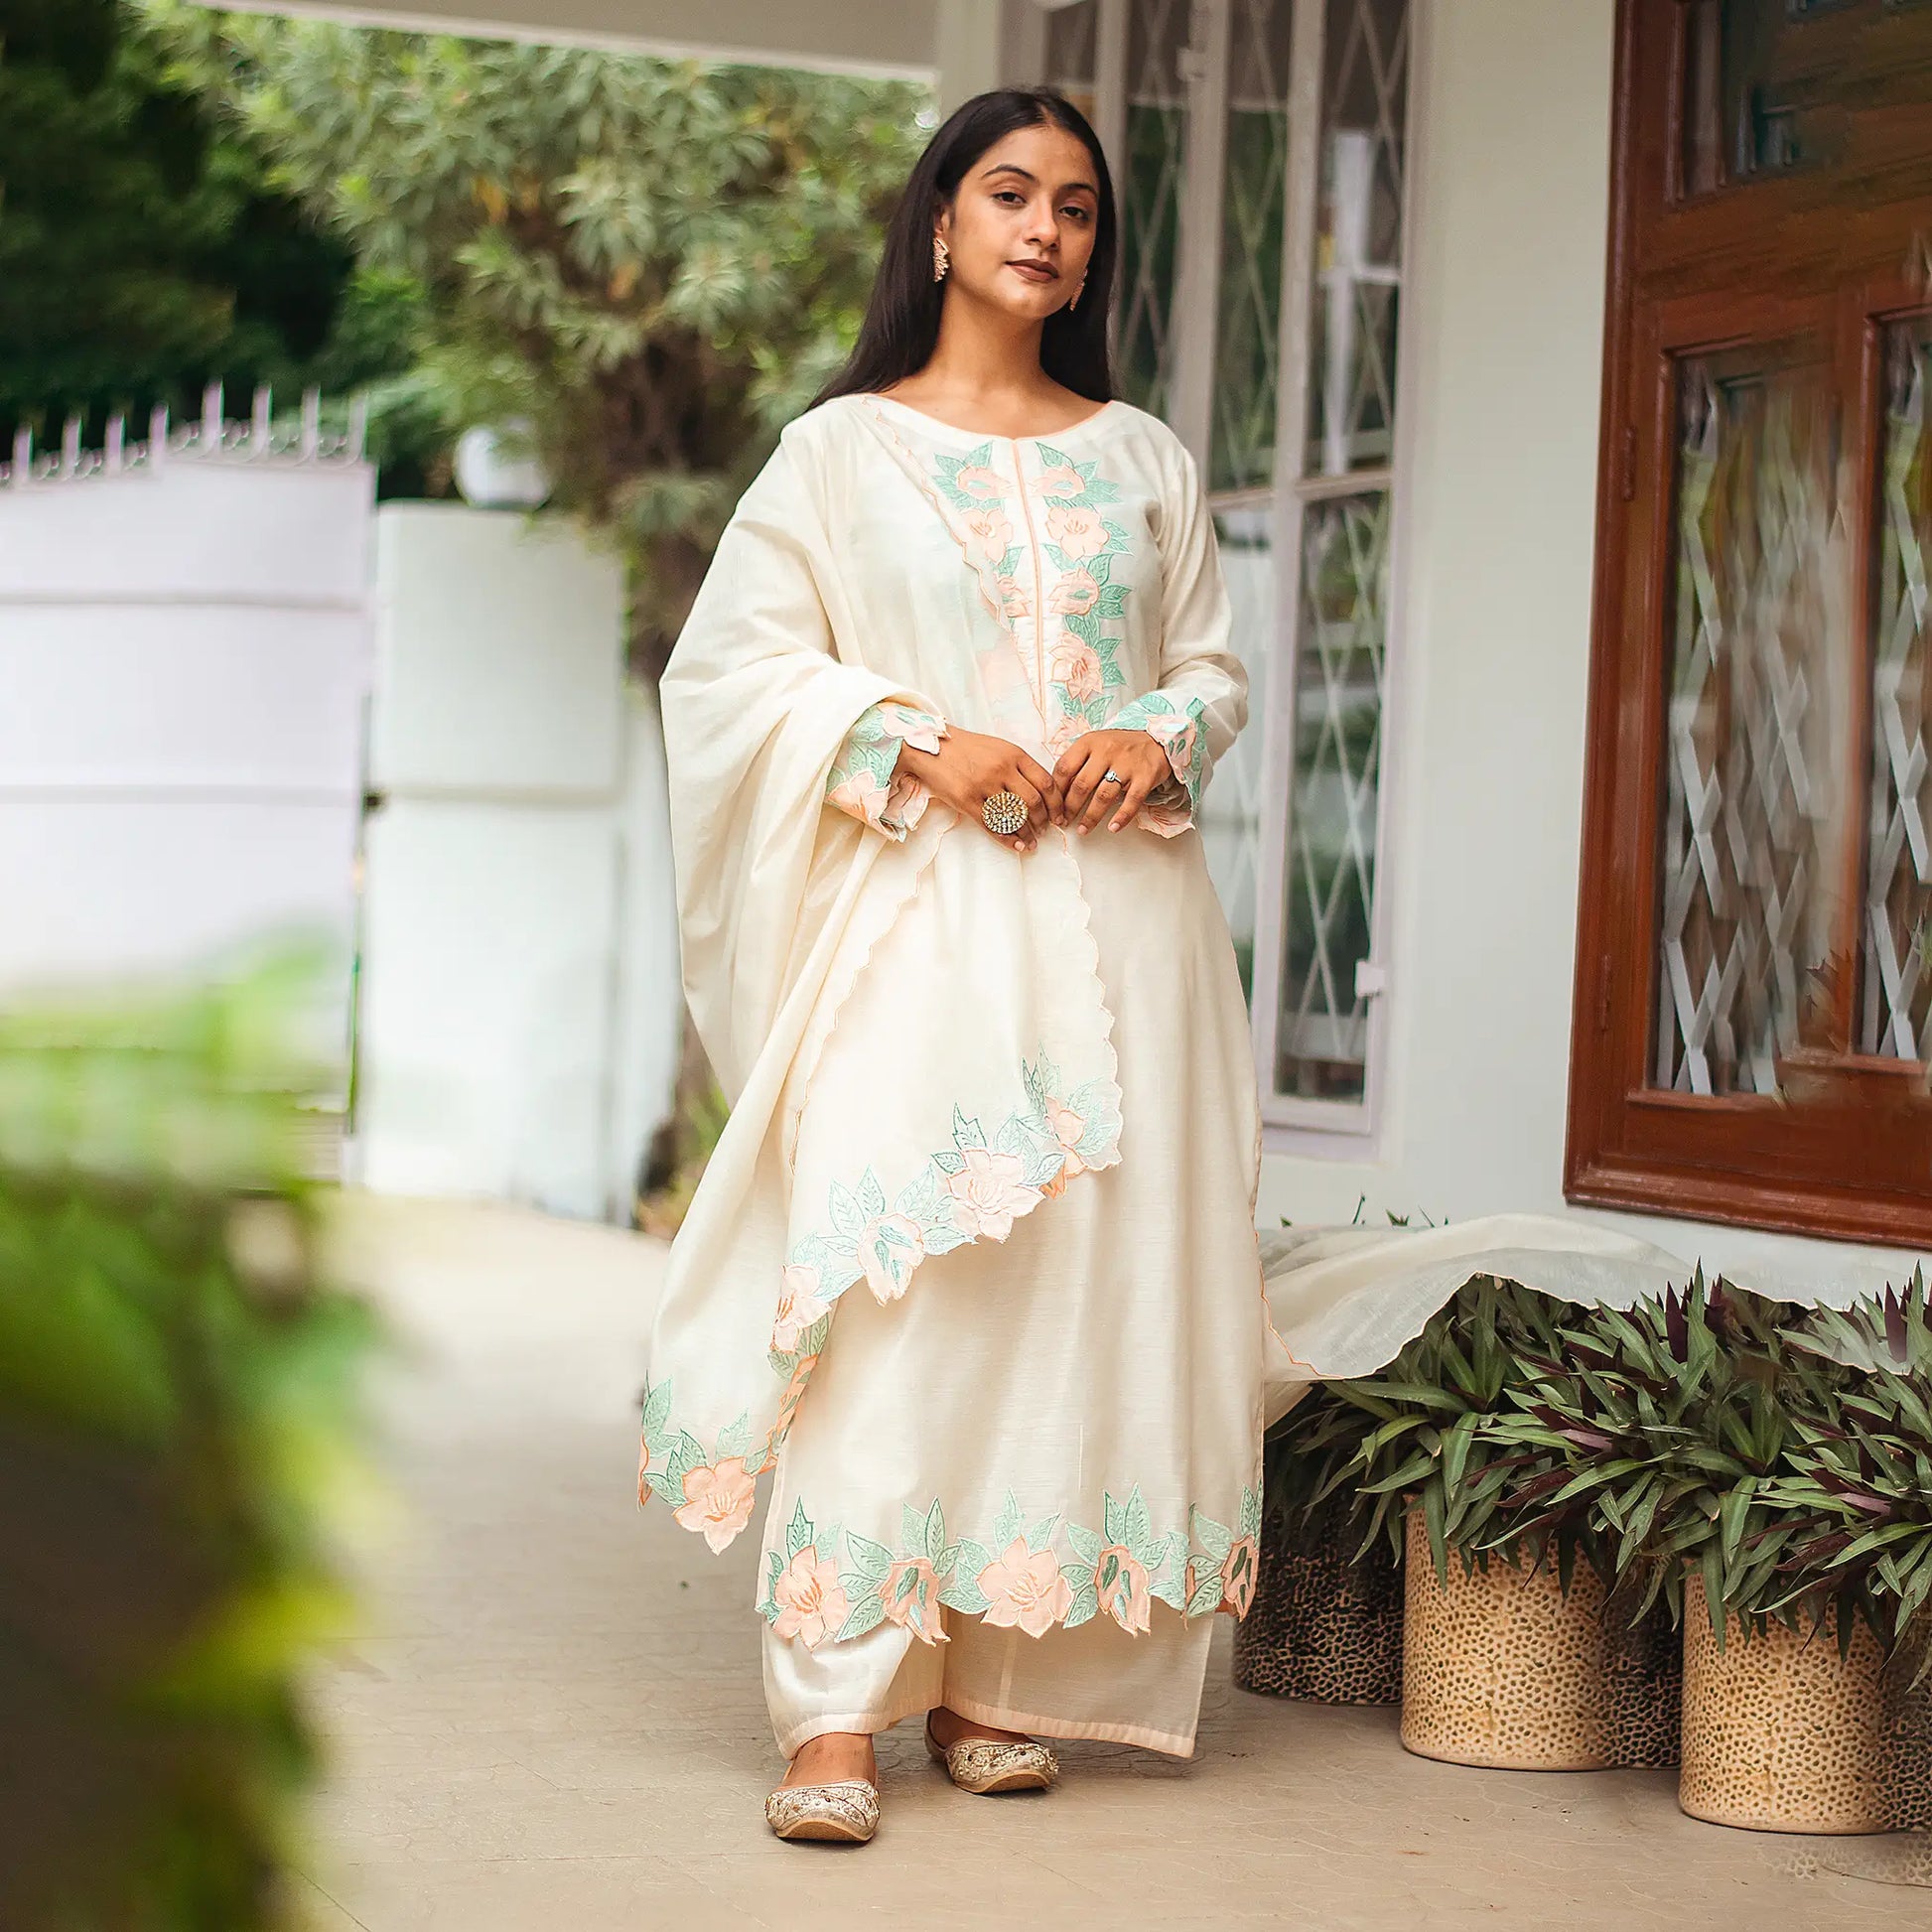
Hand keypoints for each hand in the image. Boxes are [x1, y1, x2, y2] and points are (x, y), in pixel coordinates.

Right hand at [898, 726, 1065, 851]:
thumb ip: (1020, 766)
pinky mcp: (966, 800)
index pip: (1046, 783)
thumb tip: (1043, 792)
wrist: (933, 746)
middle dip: (1043, 821)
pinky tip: (1016, 845)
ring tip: (1031, 842)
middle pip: (1033, 802)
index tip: (1059, 816)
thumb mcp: (999, 748)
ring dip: (1027, 833)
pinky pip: (992, 825)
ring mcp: (983, 785)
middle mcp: (1001, 769)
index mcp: (1014, 754)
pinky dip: (1007, 838)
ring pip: (1014, 816)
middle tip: (1044, 830)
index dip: (1056, 804)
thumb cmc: (968, 749)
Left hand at [1052, 729, 1173, 833]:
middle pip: (1082, 785)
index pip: (1065, 768)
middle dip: (1070, 808)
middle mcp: (1107, 751)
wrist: (1157, 741)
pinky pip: (1131, 801)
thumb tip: (1058, 792)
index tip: (1052, 806)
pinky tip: (1113, 827)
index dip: (1056, 791)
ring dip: (1091, 817)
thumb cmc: (1121, 746)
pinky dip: (1122, 817)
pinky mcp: (1145, 776)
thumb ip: (1078, 763)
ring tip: (1083, 829)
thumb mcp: (1096, 745)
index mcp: (1090, 742)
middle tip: (1064, 821)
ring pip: (1103, 796)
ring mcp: (1127, 764)